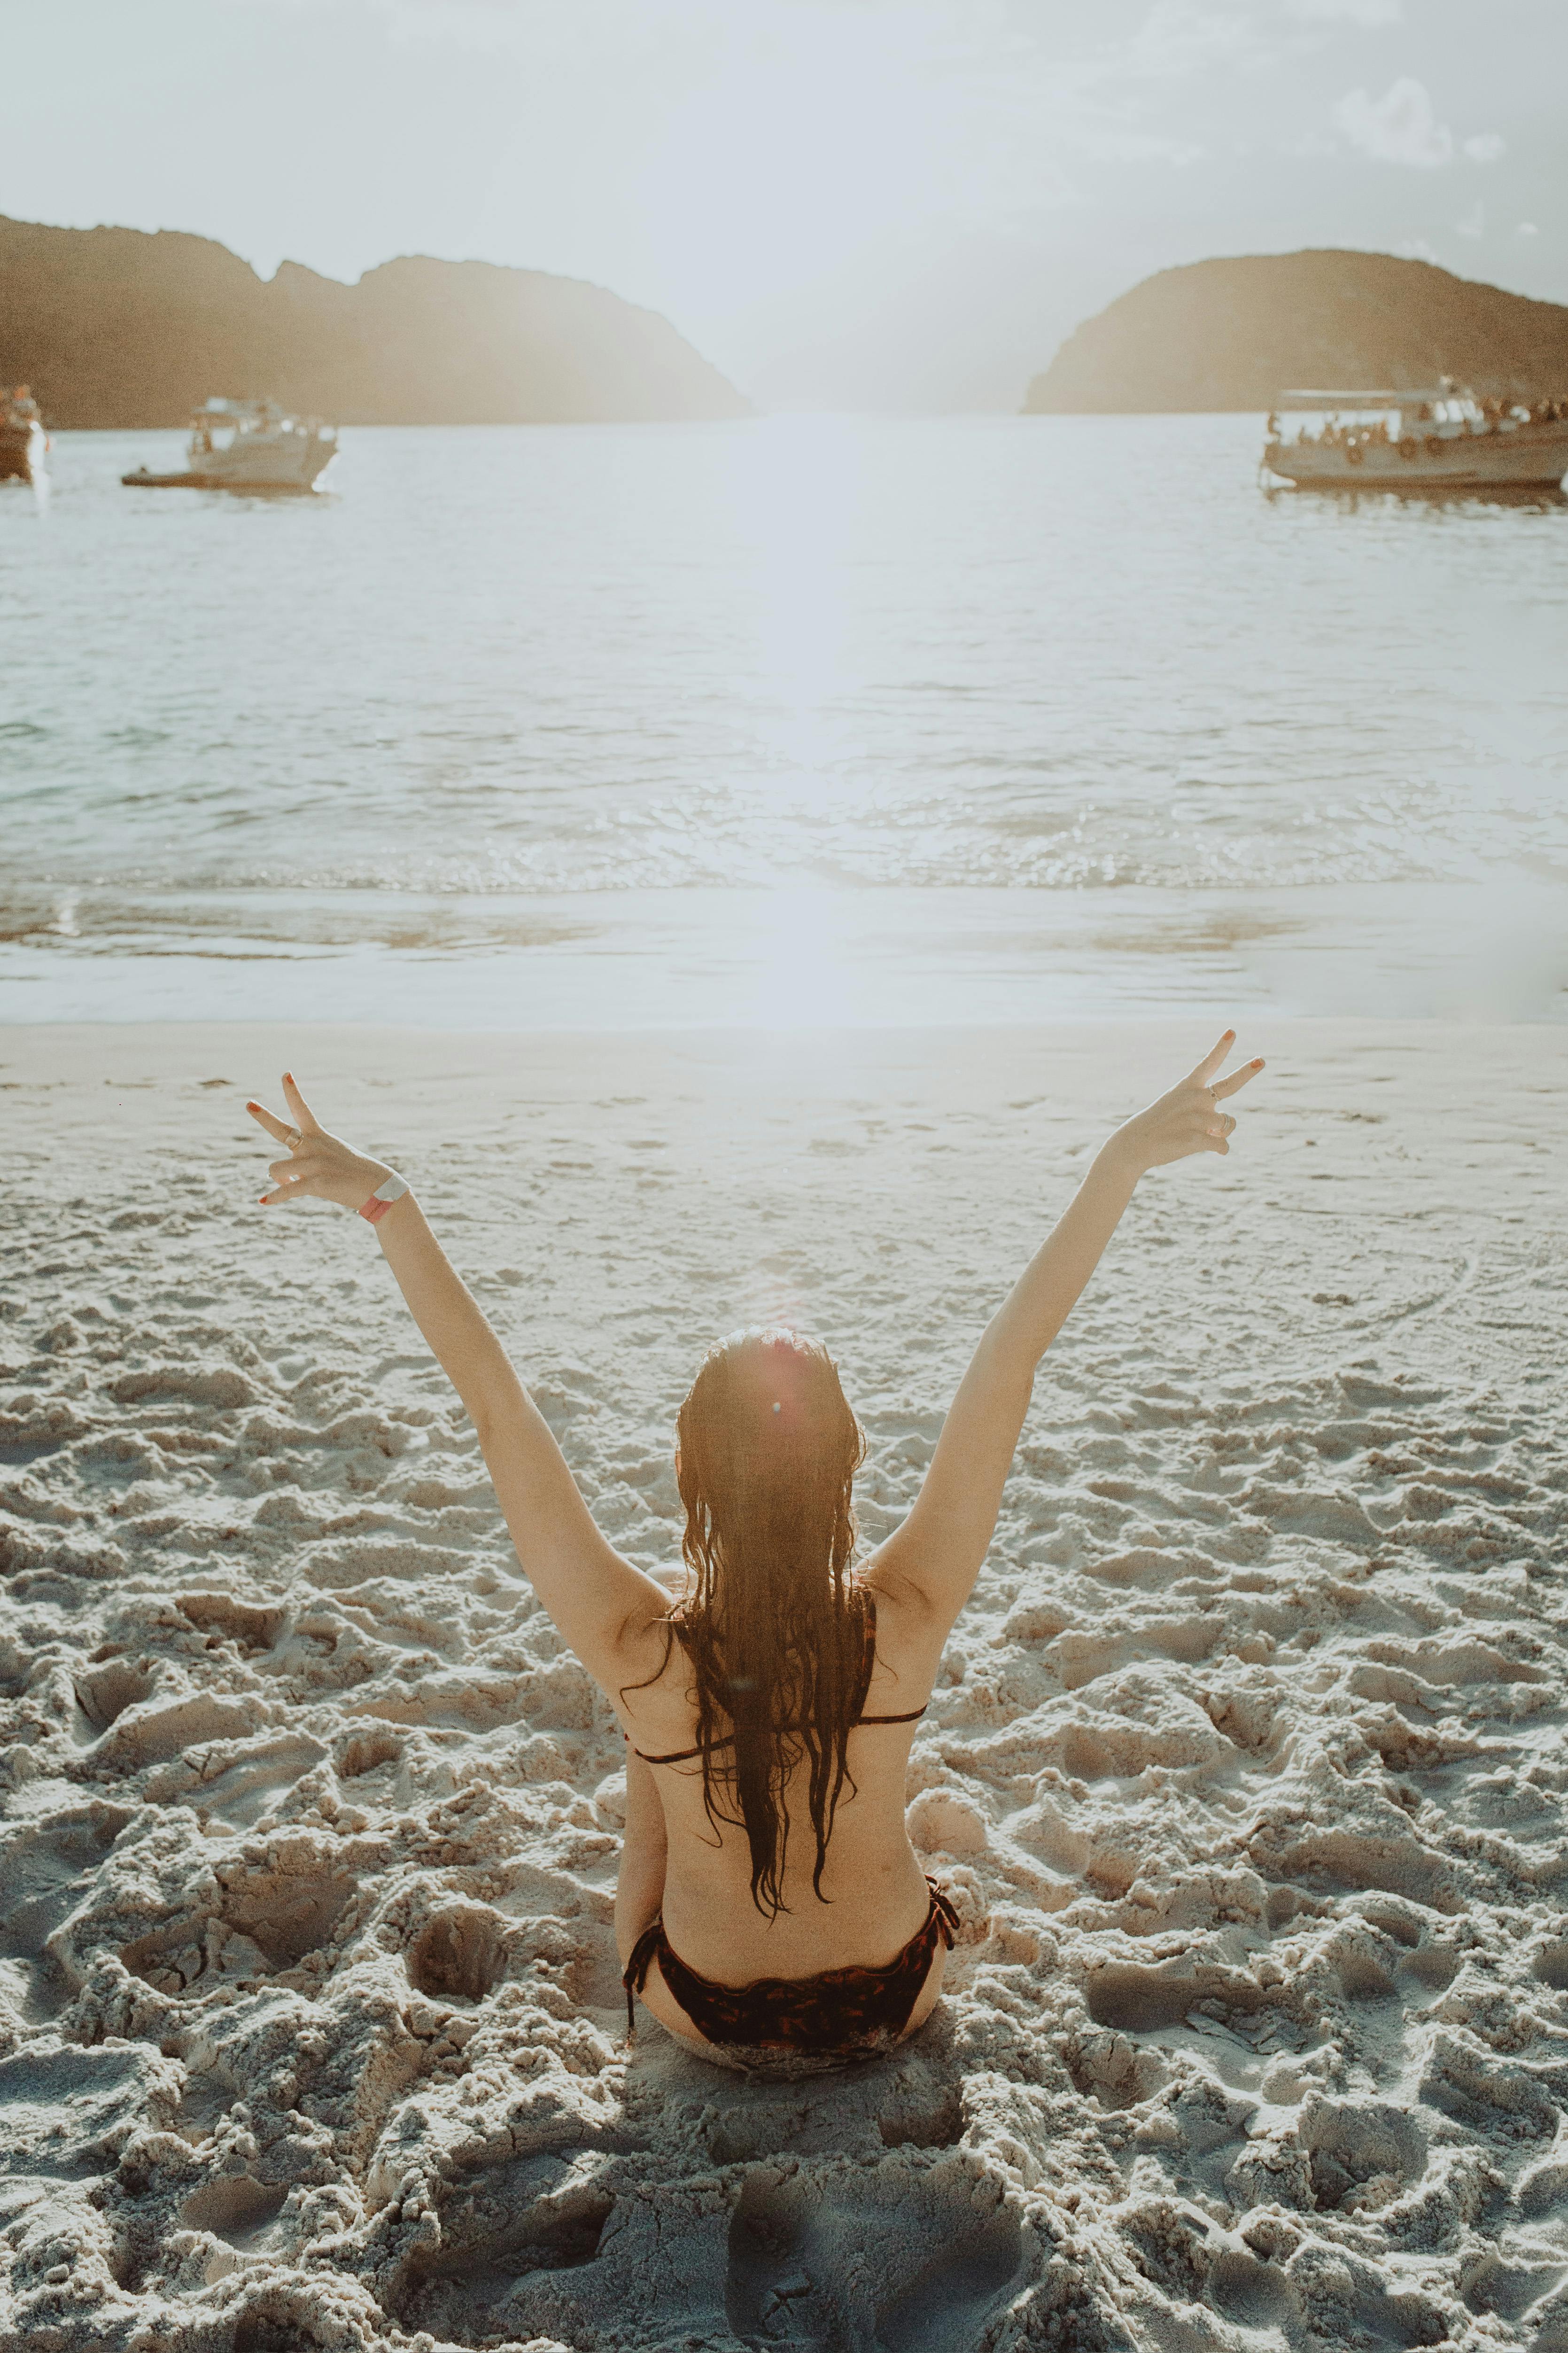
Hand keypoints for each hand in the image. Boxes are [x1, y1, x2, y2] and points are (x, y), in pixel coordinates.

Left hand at [247, 1073, 397, 1210]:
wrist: (378, 1188)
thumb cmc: (354, 1173)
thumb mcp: (332, 1158)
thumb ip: (305, 1163)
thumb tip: (284, 1179)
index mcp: (319, 1136)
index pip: (303, 1109)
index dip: (293, 1091)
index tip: (285, 1074)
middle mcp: (313, 1146)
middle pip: (281, 1130)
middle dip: (263, 1116)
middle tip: (248, 1104)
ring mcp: (314, 1164)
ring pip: (275, 1169)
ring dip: (278, 1179)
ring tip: (289, 1184)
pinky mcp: (316, 1183)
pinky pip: (286, 1190)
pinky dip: (274, 1197)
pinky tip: (263, 1201)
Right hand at [1104, 1030, 1264, 1177]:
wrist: (1134, 1144)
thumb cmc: (1159, 1125)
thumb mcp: (1179, 1110)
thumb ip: (1207, 1114)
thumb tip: (1224, 1128)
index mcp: (1188, 1087)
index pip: (1208, 1064)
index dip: (1221, 1047)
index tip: (1232, 1031)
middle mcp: (1195, 1098)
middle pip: (1230, 1085)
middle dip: (1247, 1071)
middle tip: (1262, 1060)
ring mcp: (1196, 1118)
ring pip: (1228, 1123)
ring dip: (1219, 1132)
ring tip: (1197, 1134)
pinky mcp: (1197, 1139)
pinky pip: (1223, 1145)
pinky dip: (1220, 1149)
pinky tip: (1207, 1150)